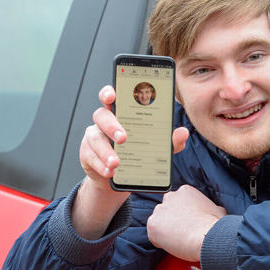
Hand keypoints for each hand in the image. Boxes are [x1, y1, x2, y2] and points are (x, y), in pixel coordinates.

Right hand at [73, 85, 189, 238]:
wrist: (121, 177)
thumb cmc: (138, 153)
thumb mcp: (156, 147)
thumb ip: (169, 140)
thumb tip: (183, 133)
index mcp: (121, 113)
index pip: (112, 96)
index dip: (109, 92)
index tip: (113, 95)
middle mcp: (105, 122)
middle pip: (101, 115)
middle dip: (112, 125)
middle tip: (123, 138)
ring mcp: (94, 137)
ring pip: (95, 138)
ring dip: (106, 151)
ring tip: (117, 162)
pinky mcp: (87, 153)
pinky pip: (90, 157)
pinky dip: (101, 165)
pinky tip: (110, 171)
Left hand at [147, 185, 226, 261]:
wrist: (208, 237)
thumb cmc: (214, 226)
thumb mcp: (218, 210)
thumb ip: (210, 207)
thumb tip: (216, 210)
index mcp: (185, 191)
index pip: (178, 202)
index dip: (183, 214)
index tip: (188, 222)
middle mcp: (170, 197)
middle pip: (166, 209)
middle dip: (172, 220)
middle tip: (182, 231)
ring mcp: (160, 210)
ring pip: (159, 222)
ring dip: (165, 230)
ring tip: (178, 240)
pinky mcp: (153, 225)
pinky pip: (153, 235)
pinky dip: (160, 242)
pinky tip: (172, 244)